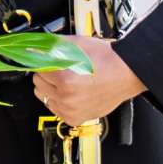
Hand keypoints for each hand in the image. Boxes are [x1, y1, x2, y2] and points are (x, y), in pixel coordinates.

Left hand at [32, 36, 146, 125]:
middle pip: (38, 84)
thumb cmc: (107, 60)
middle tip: (61, 70)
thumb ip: (52, 46)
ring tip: (68, 82)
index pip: (37, 70)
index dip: (44, 62)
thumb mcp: (77, 44)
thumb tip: (36, 49)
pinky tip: (72, 93)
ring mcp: (71, 110)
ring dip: (51, 89)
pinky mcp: (75, 118)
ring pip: (45, 98)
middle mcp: (67, 98)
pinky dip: (60, 101)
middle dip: (47, 76)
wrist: (126, 74)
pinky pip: (56, 109)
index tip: (48, 61)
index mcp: (65, 79)